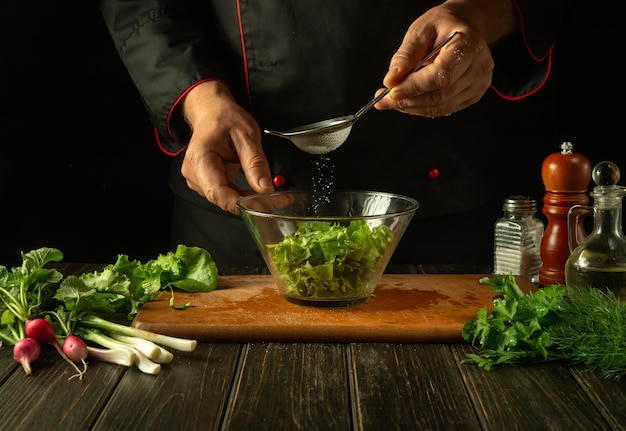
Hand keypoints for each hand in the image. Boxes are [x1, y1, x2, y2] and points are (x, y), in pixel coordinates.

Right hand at [180, 81, 273, 213]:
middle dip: (252, 203)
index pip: (218, 192)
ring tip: (274, 196)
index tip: (265, 206)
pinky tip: (258, 193)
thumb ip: (255, 163)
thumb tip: (265, 188)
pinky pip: (226, 195)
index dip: (241, 204)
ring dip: (250, 200)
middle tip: (281, 200)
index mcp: (200, 158)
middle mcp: (194, 172)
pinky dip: (244, 196)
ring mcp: (198, 179)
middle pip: (223, 198)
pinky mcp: (206, 182)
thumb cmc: (225, 119)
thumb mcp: (247, 135)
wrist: (212, 112)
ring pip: (226, 199)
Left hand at [375, 0, 517, 116]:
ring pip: (440, 107)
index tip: (392, 91)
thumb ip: (406, 55)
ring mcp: (478, 84)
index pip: (441, 75)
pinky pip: (443, 109)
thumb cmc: (444, 25)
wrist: (464, 26)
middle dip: (408, 100)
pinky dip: (422, 108)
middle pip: (440, 95)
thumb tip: (391, 80)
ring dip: (412, 107)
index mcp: (470, 46)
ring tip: (391, 100)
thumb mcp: (421, 30)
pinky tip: (408, 100)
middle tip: (383, 99)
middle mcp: (479, 68)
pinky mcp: (472, 95)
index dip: (415, 87)